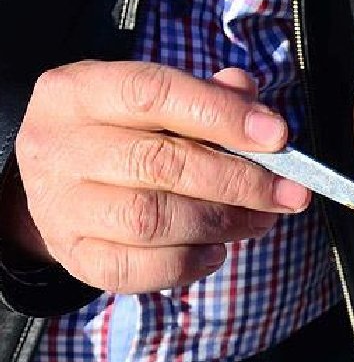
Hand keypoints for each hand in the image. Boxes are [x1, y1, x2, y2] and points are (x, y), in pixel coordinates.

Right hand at [5, 61, 310, 291]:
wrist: (57, 186)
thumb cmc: (124, 135)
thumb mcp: (154, 102)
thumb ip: (206, 96)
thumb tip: (251, 98)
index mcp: (77, 92)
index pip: (153, 94)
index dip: (222, 115)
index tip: (278, 138)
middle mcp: (59, 147)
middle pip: (159, 164)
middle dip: (239, 181)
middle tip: (289, 193)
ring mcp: (61, 207)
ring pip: (151, 220)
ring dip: (222, 223)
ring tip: (260, 219)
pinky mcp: (76, 257)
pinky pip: (139, 269)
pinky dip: (190, 263)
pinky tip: (216, 250)